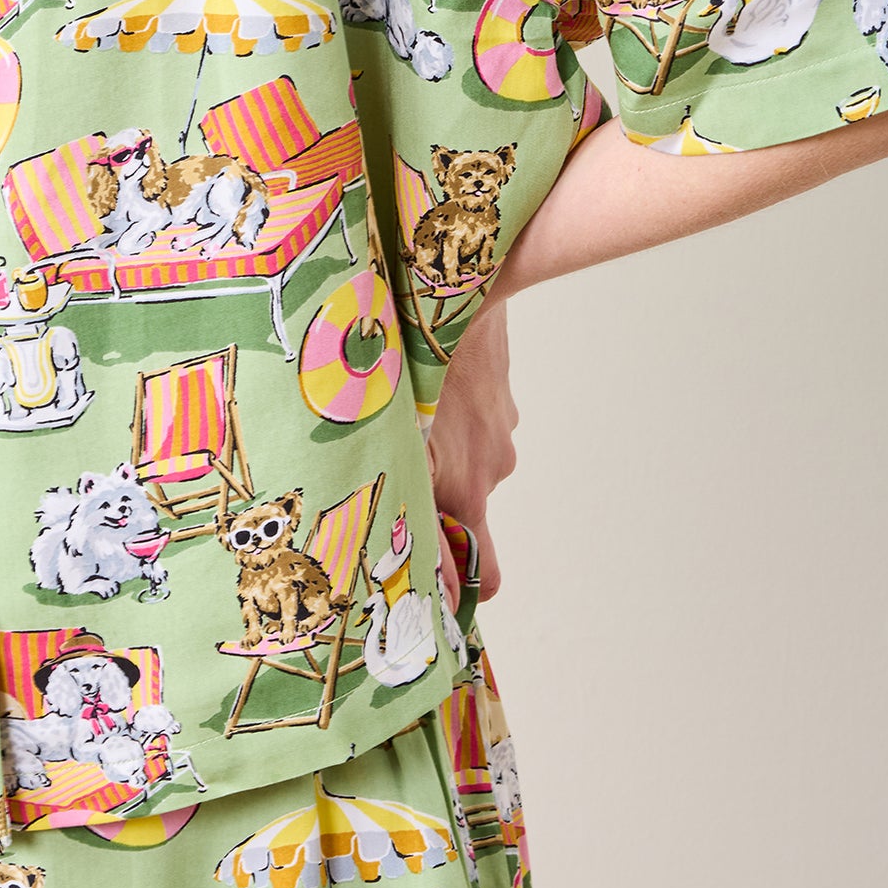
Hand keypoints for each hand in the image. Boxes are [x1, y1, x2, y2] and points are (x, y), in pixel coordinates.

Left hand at [427, 298, 517, 598]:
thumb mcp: (403, 447)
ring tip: (397, 417)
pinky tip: (423, 389)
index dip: (464, 587)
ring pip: (464, 456)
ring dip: (437, 446)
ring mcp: (500, 429)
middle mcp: (492, 466)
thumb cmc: (416, 366)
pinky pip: (470, 419)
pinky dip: (450, 413)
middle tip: (386, 468)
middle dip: (432, 495)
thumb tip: (434, 580)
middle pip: (464, 505)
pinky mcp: (500, 398)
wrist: (458, 296)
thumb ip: (417, 515)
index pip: (486, 574)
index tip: (436, 591)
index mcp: (467, 487)